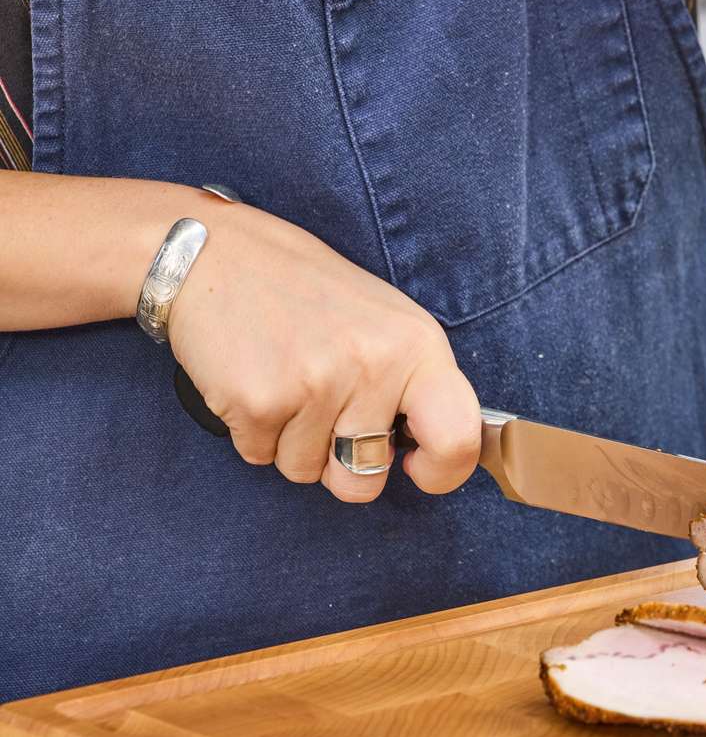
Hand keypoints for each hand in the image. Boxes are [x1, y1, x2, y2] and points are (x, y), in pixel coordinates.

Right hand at [167, 200, 480, 502]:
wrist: (218, 255)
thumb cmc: (310, 293)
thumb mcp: (387, 322)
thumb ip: (416, 384)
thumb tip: (438, 452)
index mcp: (418, 346)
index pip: (458, 439)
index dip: (442, 472)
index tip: (416, 467)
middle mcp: (373, 366)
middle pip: (366, 481)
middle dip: (343, 468)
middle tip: (326, 418)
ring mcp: (315, 385)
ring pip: (306, 472)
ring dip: (292, 443)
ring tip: (286, 381)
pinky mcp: (258, 402)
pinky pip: (260, 457)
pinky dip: (255, 432)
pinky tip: (255, 380)